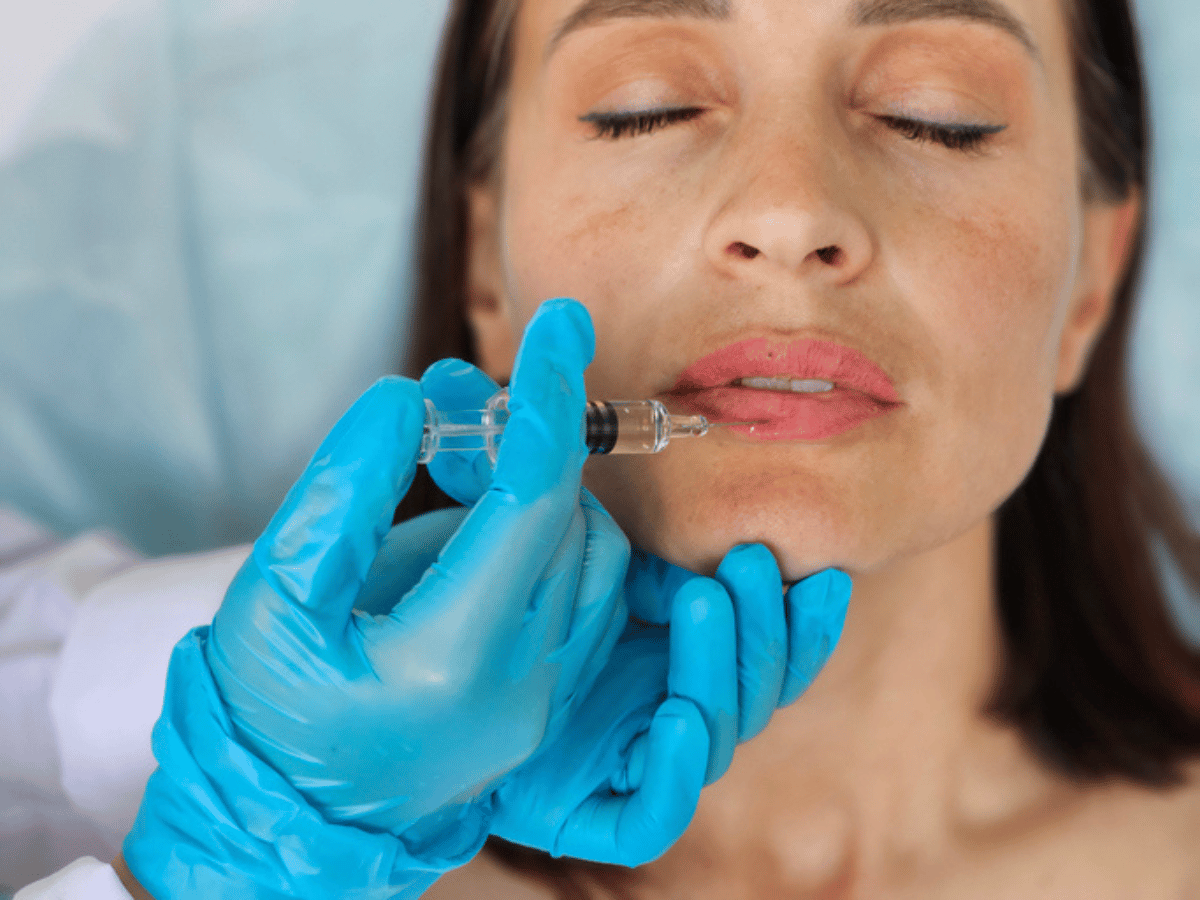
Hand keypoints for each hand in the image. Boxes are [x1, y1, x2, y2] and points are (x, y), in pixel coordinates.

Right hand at [122, 300, 639, 897]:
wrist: (283, 819)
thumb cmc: (261, 713)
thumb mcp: (273, 595)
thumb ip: (340, 493)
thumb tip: (407, 400)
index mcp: (453, 659)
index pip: (533, 500)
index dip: (549, 400)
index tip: (561, 321)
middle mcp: (524, 683)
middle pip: (570, 520)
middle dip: (528, 439)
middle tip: (458, 398)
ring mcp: (544, 700)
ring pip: (588, 555)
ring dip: (540, 487)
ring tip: (457, 455)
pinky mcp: (544, 700)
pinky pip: (578, 594)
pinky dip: (543, 534)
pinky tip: (476, 513)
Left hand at [414, 357, 851, 866]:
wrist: (366, 737)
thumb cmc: (424, 626)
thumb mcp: (465, 539)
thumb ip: (480, 472)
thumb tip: (456, 378)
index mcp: (641, 632)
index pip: (724, 608)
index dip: (758, 580)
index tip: (761, 531)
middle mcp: (648, 693)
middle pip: (747, 675)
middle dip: (764, 621)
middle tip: (747, 562)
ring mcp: (620, 753)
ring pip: (715, 734)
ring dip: (729, 671)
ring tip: (703, 602)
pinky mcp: (586, 810)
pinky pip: (650, 812)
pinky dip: (672, 774)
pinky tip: (670, 722)